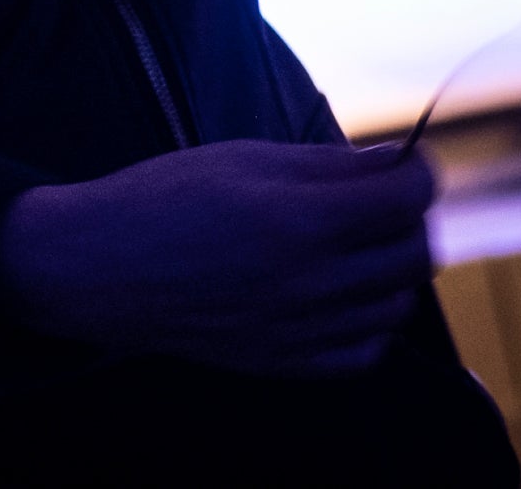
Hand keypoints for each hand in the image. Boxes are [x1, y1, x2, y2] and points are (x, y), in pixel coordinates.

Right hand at [0, 138, 436, 376]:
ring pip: (396, 304)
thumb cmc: (161, 199)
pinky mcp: (287, 362)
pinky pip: (365, 352)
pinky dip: (369, 322)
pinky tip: (342, 294)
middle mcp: (311, 282)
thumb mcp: (242, 158)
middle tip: (383, 197)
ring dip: (392, 268)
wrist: (99, 266)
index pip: (407, 198)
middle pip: (415, 254)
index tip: (413, 159)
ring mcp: (302, 330)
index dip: (421, 170)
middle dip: (411, 217)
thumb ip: (325, 164)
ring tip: (358, 243)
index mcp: (300, 220)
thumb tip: (390, 162)